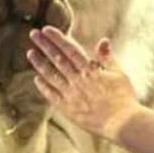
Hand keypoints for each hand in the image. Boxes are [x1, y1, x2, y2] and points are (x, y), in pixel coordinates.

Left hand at [27, 26, 141, 140]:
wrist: (121, 123)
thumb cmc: (123, 98)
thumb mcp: (118, 74)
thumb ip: (107, 57)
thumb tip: (103, 40)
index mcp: (90, 70)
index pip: (70, 49)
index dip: (57, 38)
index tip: (46, 29)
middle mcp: (78, 80)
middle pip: (57, 59)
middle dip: (44, 45)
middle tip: (33, 34)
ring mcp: (71, 95)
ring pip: (51, 76)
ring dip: (40, 63)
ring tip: (30, 53)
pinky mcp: (68, 109)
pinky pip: (52, 95)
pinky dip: (44, 87)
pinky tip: (36, 79)